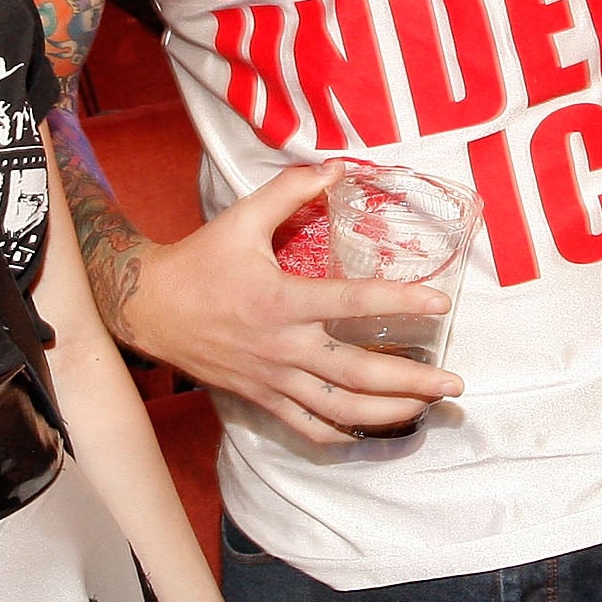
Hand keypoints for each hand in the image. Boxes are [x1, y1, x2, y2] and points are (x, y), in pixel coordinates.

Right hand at [121, 164, 457, 446]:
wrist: (148, 309)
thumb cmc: (199, 262)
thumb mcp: (241, 219)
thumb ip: (290, 191)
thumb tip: (336, 167)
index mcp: (281, 300)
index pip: (352, 302)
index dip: (399, 301)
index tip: (440, 304)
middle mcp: (281, 346)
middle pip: (355, 373)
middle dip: (410, 381)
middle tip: (453, 382)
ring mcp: (272, 379)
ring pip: (338, 410)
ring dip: (388, 414)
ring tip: (427, 408)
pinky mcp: (261, 398)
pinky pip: (307, 427)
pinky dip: (342, 434)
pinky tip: (370, 430)